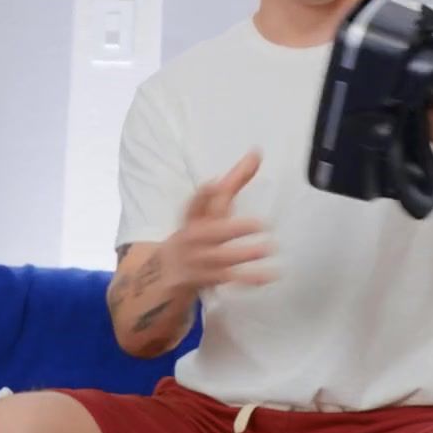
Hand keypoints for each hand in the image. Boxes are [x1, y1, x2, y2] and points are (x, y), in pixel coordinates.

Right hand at [158, 151, 275, 289]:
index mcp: (193, 217)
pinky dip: (247, 279)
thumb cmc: (198, 233)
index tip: (214, 183)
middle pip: (210, 233)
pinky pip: (227, 279)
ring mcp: (196, 261)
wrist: (164, 274)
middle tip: (260, 224)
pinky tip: (268, 275)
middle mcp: (193, 238)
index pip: (195, 204)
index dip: (203, 194)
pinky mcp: (204, 279)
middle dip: (233, 229)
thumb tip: (257, 152)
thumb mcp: (211, 208)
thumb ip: (234, 181)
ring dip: (244, 254)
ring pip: (220, 258)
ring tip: (268, 248)